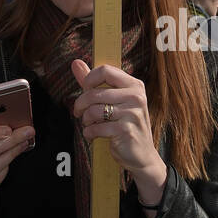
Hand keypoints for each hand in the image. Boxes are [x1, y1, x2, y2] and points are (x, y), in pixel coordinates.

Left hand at [71, 60, 165, 193]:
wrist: (142, 155)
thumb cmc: (125, 124)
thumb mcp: (112, 100)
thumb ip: (93, 82)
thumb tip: (76, 62)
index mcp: (134, 85)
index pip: (105, 70)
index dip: (89, 80)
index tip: (85, 90)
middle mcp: (136, 96)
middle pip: (95, 92)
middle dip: (81, 104)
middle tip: (78, 112)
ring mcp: (132, 113)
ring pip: (94, 110)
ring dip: (85, 120)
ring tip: (88, 123)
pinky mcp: (126, 130)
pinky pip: (97, 127)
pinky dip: (89, 132)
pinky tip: (92, 135)